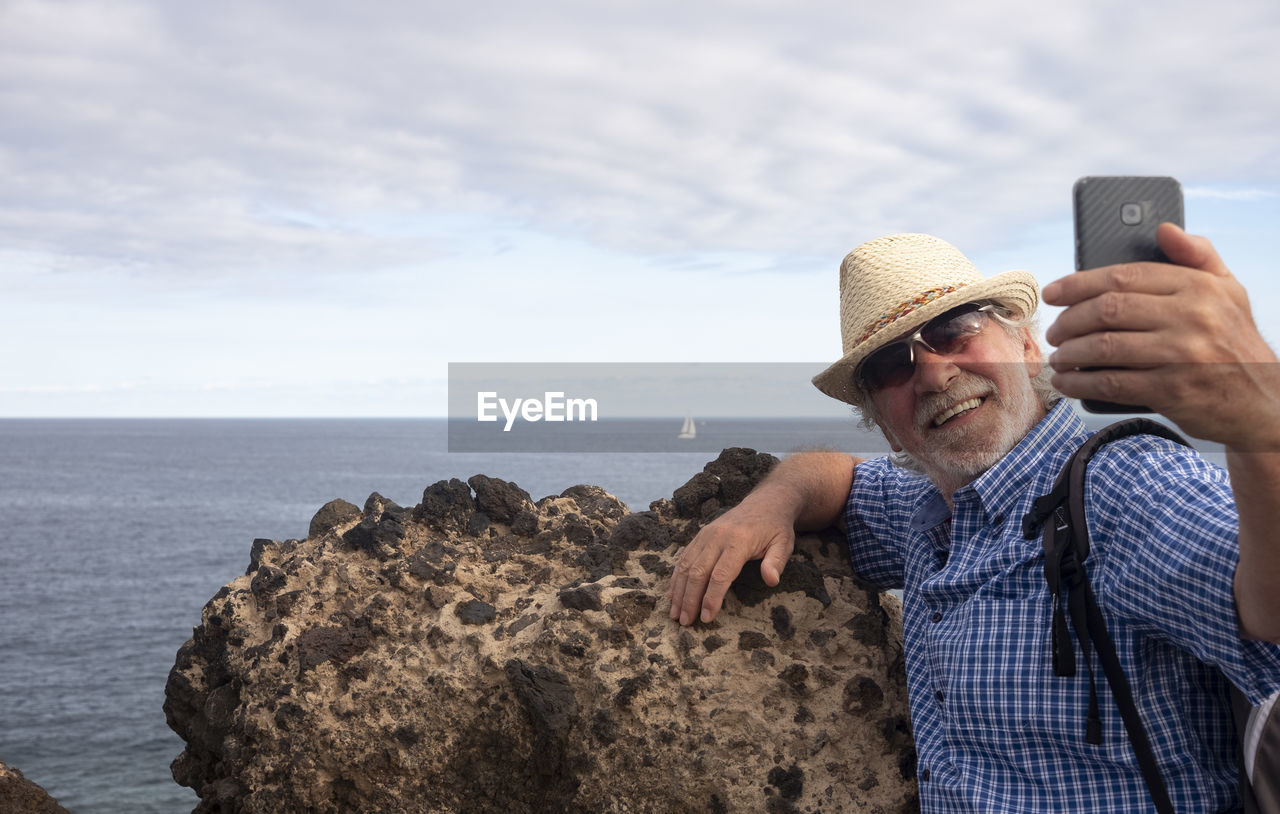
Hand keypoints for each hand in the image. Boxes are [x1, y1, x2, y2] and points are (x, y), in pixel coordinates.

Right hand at [667, 496, 796, 625]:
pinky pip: (684, 557)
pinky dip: (676, 577)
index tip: (707, 618)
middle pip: (698, 572)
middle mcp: (717, 537)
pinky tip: (673, 595)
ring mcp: (706, 535)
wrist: (764, 503)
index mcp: (738, 542)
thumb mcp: (783, 544)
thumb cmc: (775, 528)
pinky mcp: (700, 536)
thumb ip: (776, 562)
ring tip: (676, 614)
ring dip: (679, 591)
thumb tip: (771, 580)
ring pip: (687, 566)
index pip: (720, 575)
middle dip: (690, 599)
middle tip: (686, 622)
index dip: (712, 598)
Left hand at [1043, 223, 1279, 448]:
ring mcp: (1182, 354)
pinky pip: (1111, 383)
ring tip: (1058, 356)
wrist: (1262, 401)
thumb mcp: (1228, 291)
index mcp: (1198, 287)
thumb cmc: (1234, 340)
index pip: (1125, 276)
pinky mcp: (1172, 390)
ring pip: (1104, 346)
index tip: (1052, 292)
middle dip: (1069, 320)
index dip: (1079, 283)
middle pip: (1107, 310)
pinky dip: (1080, 383)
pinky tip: (1066, 382)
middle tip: (1054, 331)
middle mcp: (1191, 316)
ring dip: (1070, 352)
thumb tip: (1163, 229)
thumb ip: (1197, 256)